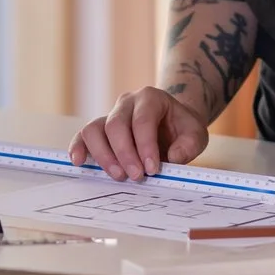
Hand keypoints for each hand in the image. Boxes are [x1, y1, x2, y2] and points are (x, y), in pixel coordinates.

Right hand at [70, 85, 209, 181]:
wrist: (172, 123)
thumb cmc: (182, 128)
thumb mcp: (196, 134)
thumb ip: (189, 145)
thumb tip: (173, 157)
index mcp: (151, 98)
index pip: (143, 120)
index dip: (145, 146)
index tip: (153, 169)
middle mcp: (127, 102)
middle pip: (116, 124)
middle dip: (125, 153)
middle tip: (136, 177)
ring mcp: (110, 114)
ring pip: (95, 129)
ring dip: (103, 155)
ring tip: (118, 175)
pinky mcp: (100, 129)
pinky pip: (84, 135)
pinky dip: (79, 148)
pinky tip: (79, 162)